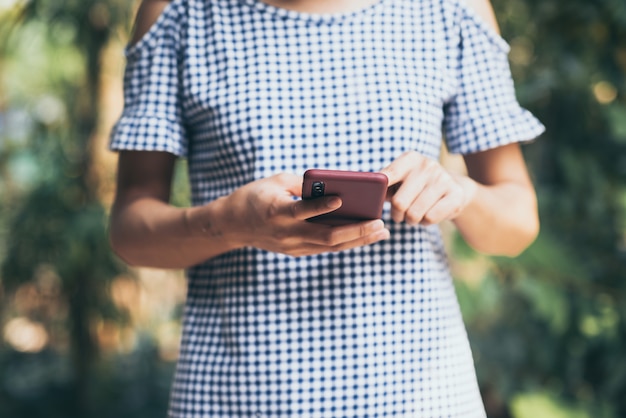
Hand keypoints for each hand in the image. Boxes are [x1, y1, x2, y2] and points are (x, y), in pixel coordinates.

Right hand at [211, 173, 389, 255]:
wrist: (232, 225)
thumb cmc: (255, 196)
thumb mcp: (275, 181)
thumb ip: (302, 184)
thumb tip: (333, 186)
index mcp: (276, 211)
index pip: (302, 210)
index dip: (322, 206)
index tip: (343, 199)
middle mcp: (285, 233)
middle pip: (325, 236)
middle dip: (355, 230)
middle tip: (379, 223)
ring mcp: (291, 246)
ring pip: (330, 246)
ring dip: (357, 240)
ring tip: (381, 232)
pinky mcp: (296, 251)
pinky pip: (325, 248)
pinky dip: (346, 242)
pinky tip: (365, 236)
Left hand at [380, 151, 476, 224]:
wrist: (454, 188)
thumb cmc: (416, 186)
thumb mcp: (401, 179)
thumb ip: (383, 184)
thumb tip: (363, 193)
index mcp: (410, 159)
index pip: (388, 176)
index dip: (379, 191)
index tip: (374, 199)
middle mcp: (427, 166)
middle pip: (399, 203)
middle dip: (396, 214)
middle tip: (398, 214)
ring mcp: (443, 179)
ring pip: (414, 214)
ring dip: (410, 220)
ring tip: (413, 215)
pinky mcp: (455, 195)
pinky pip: (430, 218)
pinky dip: (425, 222)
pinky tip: (427, 215)